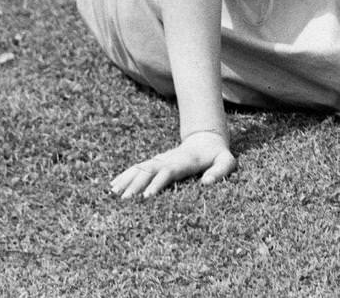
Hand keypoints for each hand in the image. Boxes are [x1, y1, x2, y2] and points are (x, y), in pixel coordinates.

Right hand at [109, 130, 236, 198]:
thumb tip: (206, 183)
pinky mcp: (155, 162)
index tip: (147, 196)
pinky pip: (138, 168)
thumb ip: (221, 171)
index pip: (168, 172)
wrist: (207, 140)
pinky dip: (125, 176)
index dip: (158, 183)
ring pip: (140, 168)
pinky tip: (113, 186)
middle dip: (137, 184)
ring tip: (113, 193)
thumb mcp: (226, 161)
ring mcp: (160, 160)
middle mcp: (168, 160)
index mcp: (184, 162)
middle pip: (150, 170)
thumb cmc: (217, 155)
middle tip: (125, 200)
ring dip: (127, 180)